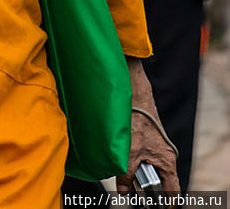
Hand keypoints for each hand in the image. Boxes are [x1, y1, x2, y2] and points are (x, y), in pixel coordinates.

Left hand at [117, 59, 179, 194]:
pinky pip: (142, 159)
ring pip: (147, 170)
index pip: (172, 190)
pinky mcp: (147, 142)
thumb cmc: (136, 120)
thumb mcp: (129, 152)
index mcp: (167, 161)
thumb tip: (123, 191)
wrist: (134, 96)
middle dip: (145, 188)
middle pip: (158, 182)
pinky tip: (121, 162)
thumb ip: (126, 174)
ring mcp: (156, 149)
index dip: (166, 203)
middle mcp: (164, 156)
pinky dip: (133, 163)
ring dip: (136, 174)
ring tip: (124, 176)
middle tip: (133, 194)